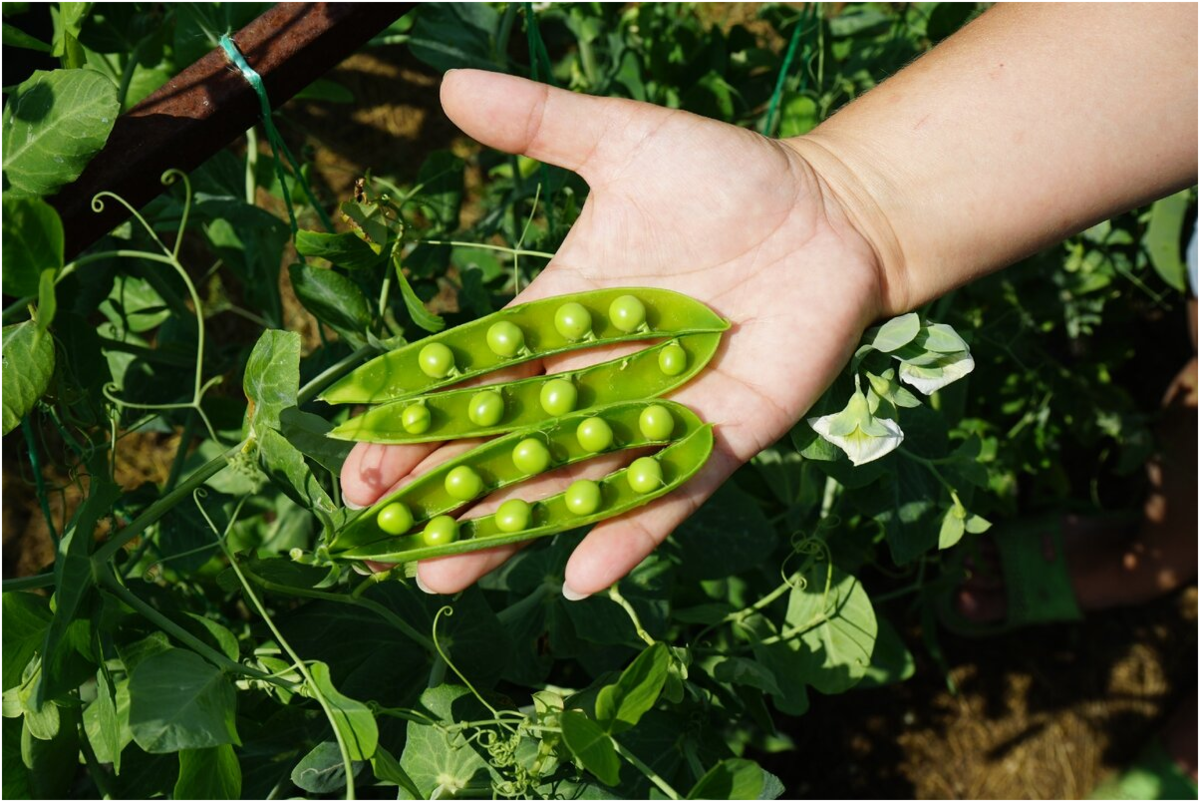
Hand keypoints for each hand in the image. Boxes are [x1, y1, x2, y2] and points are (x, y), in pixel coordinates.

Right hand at [341, 69, 884, 597]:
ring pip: (572, 482)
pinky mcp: (721, 437)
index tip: (361, 467)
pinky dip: (629, 531)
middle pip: (507, 447)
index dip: (417, 424)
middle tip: (383, 546)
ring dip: (512, 530)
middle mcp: (598, 378)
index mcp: (560, 317)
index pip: (472, 380)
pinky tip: (580, 576)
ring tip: (444, 578)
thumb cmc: (728, 177)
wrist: (831, 212)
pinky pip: (669, 492)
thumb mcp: (624, 142)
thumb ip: (541, 124)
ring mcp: (658, 413)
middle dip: (446, 496)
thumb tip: (449, 84)